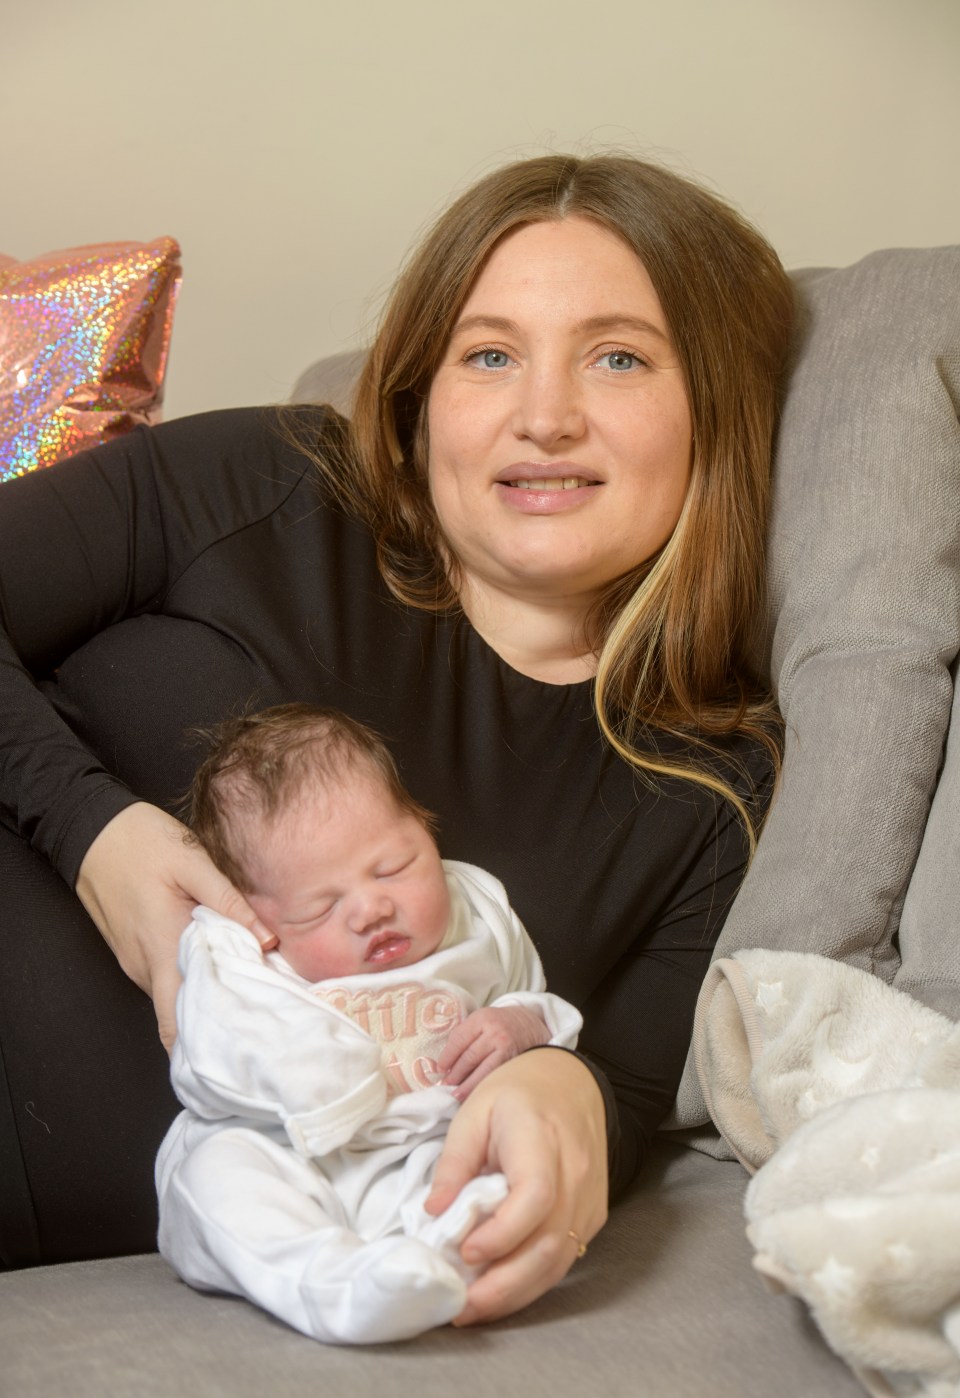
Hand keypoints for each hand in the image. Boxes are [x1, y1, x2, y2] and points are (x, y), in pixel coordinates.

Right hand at [75, 801, 277, 1053]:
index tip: (247, 1043)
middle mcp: (144, 967)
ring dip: (208, 995)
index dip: (209, 1042)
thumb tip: (267, 939)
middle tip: (262, 1015)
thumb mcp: (191, 862)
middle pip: (181, 1015)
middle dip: (219, 1020)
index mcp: (161, 950)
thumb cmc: (140, 841)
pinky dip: (193, 977)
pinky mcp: (134, 951)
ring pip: (176, 995)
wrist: (90, 829)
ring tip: (251, 987)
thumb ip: (228, 902)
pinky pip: (167, 977)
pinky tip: (221, 963)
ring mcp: (136, 961)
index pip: (176, 1025)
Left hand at [424, 1047, 607, 1325]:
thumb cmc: (516, 1094)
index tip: (465, 1252)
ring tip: (473, 1310)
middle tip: (460, 1307)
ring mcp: (589, 1198)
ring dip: (516, 1293)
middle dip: (503, 1285)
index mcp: (542, 1138)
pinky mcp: (593, 1215)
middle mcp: (575, 1173)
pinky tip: (500, 1291)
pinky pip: (566, 1257)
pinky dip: (533, 1282)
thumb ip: (454, 1162)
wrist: (571, 1084)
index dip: (502, 1233)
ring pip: (560, 1259)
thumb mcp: (474, 1112)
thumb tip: (434, 1213)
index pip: (534, 1195)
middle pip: (549, 1242)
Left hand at [438, 1006, 550, 1099]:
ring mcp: (506, 1047)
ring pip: (482, 1070)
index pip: (459, 1040)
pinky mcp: (515, 1061)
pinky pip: (495, 1076)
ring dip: (467, 1085)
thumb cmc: (499, 1024)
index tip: (439, 1069)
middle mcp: (494, 1032)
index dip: (447, 1057)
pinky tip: (475, 1093)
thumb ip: (465, 1035)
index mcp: (482, 1018)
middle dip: (455, 1074)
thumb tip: (445, 1063)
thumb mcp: (482, 1020)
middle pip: (469, 1057)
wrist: (530, 1024)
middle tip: (444, 1085)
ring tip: (455, 1095)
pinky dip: (483, 1086)